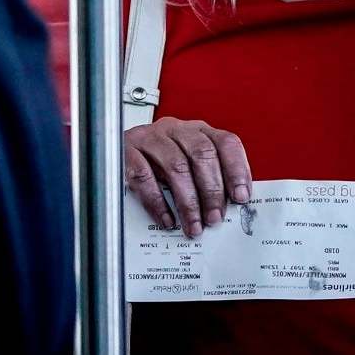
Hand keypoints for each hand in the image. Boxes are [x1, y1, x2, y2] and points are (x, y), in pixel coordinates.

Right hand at [124, 118, 251, 239]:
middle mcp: (177, 129)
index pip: (226, 142)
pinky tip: (167, 219)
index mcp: (199, 130)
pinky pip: (145, 177)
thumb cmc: (160, 158)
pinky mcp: (128, 151)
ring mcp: (151, 138)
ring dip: (188, 201)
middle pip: (202, 154)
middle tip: (215, 218)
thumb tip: (230, 205)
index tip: (241, 197)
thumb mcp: (188, 161)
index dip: (236, 169)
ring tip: (194, 225)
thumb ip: (209, 176)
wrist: (113, 141)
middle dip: (212, 191)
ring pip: (176, 166)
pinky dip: (158, 202)